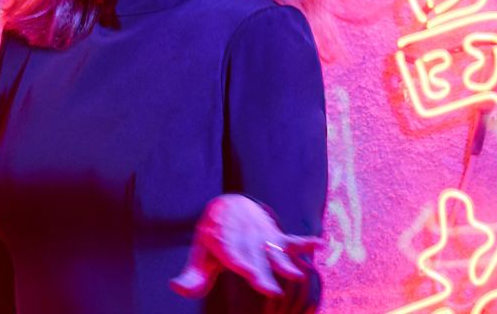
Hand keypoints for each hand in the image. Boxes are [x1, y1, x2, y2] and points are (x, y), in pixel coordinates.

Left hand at [169, 194, 322, 298]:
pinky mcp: (276, 236)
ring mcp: (262, 237)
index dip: (243, 265)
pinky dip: (305, 241)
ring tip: (297, 276)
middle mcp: (246, 239)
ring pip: (275, 251)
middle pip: (257, 259)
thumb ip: (192, 275)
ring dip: (286, 262)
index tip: (251, 275)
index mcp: (225, 243)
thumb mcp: (200, 254)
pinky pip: (292, 238)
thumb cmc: (213, 238)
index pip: (235, 256)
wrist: (229, 204)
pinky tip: (320, 244)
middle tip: (273, 292)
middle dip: (265, 273)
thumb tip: (176, 287)